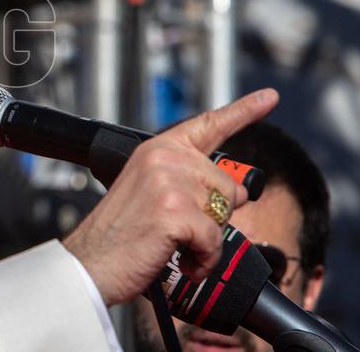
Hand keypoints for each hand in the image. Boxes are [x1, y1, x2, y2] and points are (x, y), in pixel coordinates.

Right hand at [62, 88, 278, 305]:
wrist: (91, 262)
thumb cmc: (120, 235)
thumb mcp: (153, 195)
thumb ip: (191, 183)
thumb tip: (239, 192)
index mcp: (157, 149)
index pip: (209, 125)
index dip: (244, 110)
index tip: (269, 96)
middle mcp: (163, 157)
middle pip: (227, 185)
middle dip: (213, 215)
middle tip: (177, 228)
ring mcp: (169, 181)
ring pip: (223, 213)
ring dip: (206, 240)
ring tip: (174, 245)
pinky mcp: (175, 210)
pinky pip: (215, 240)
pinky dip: (203, 259)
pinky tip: (180, 260)